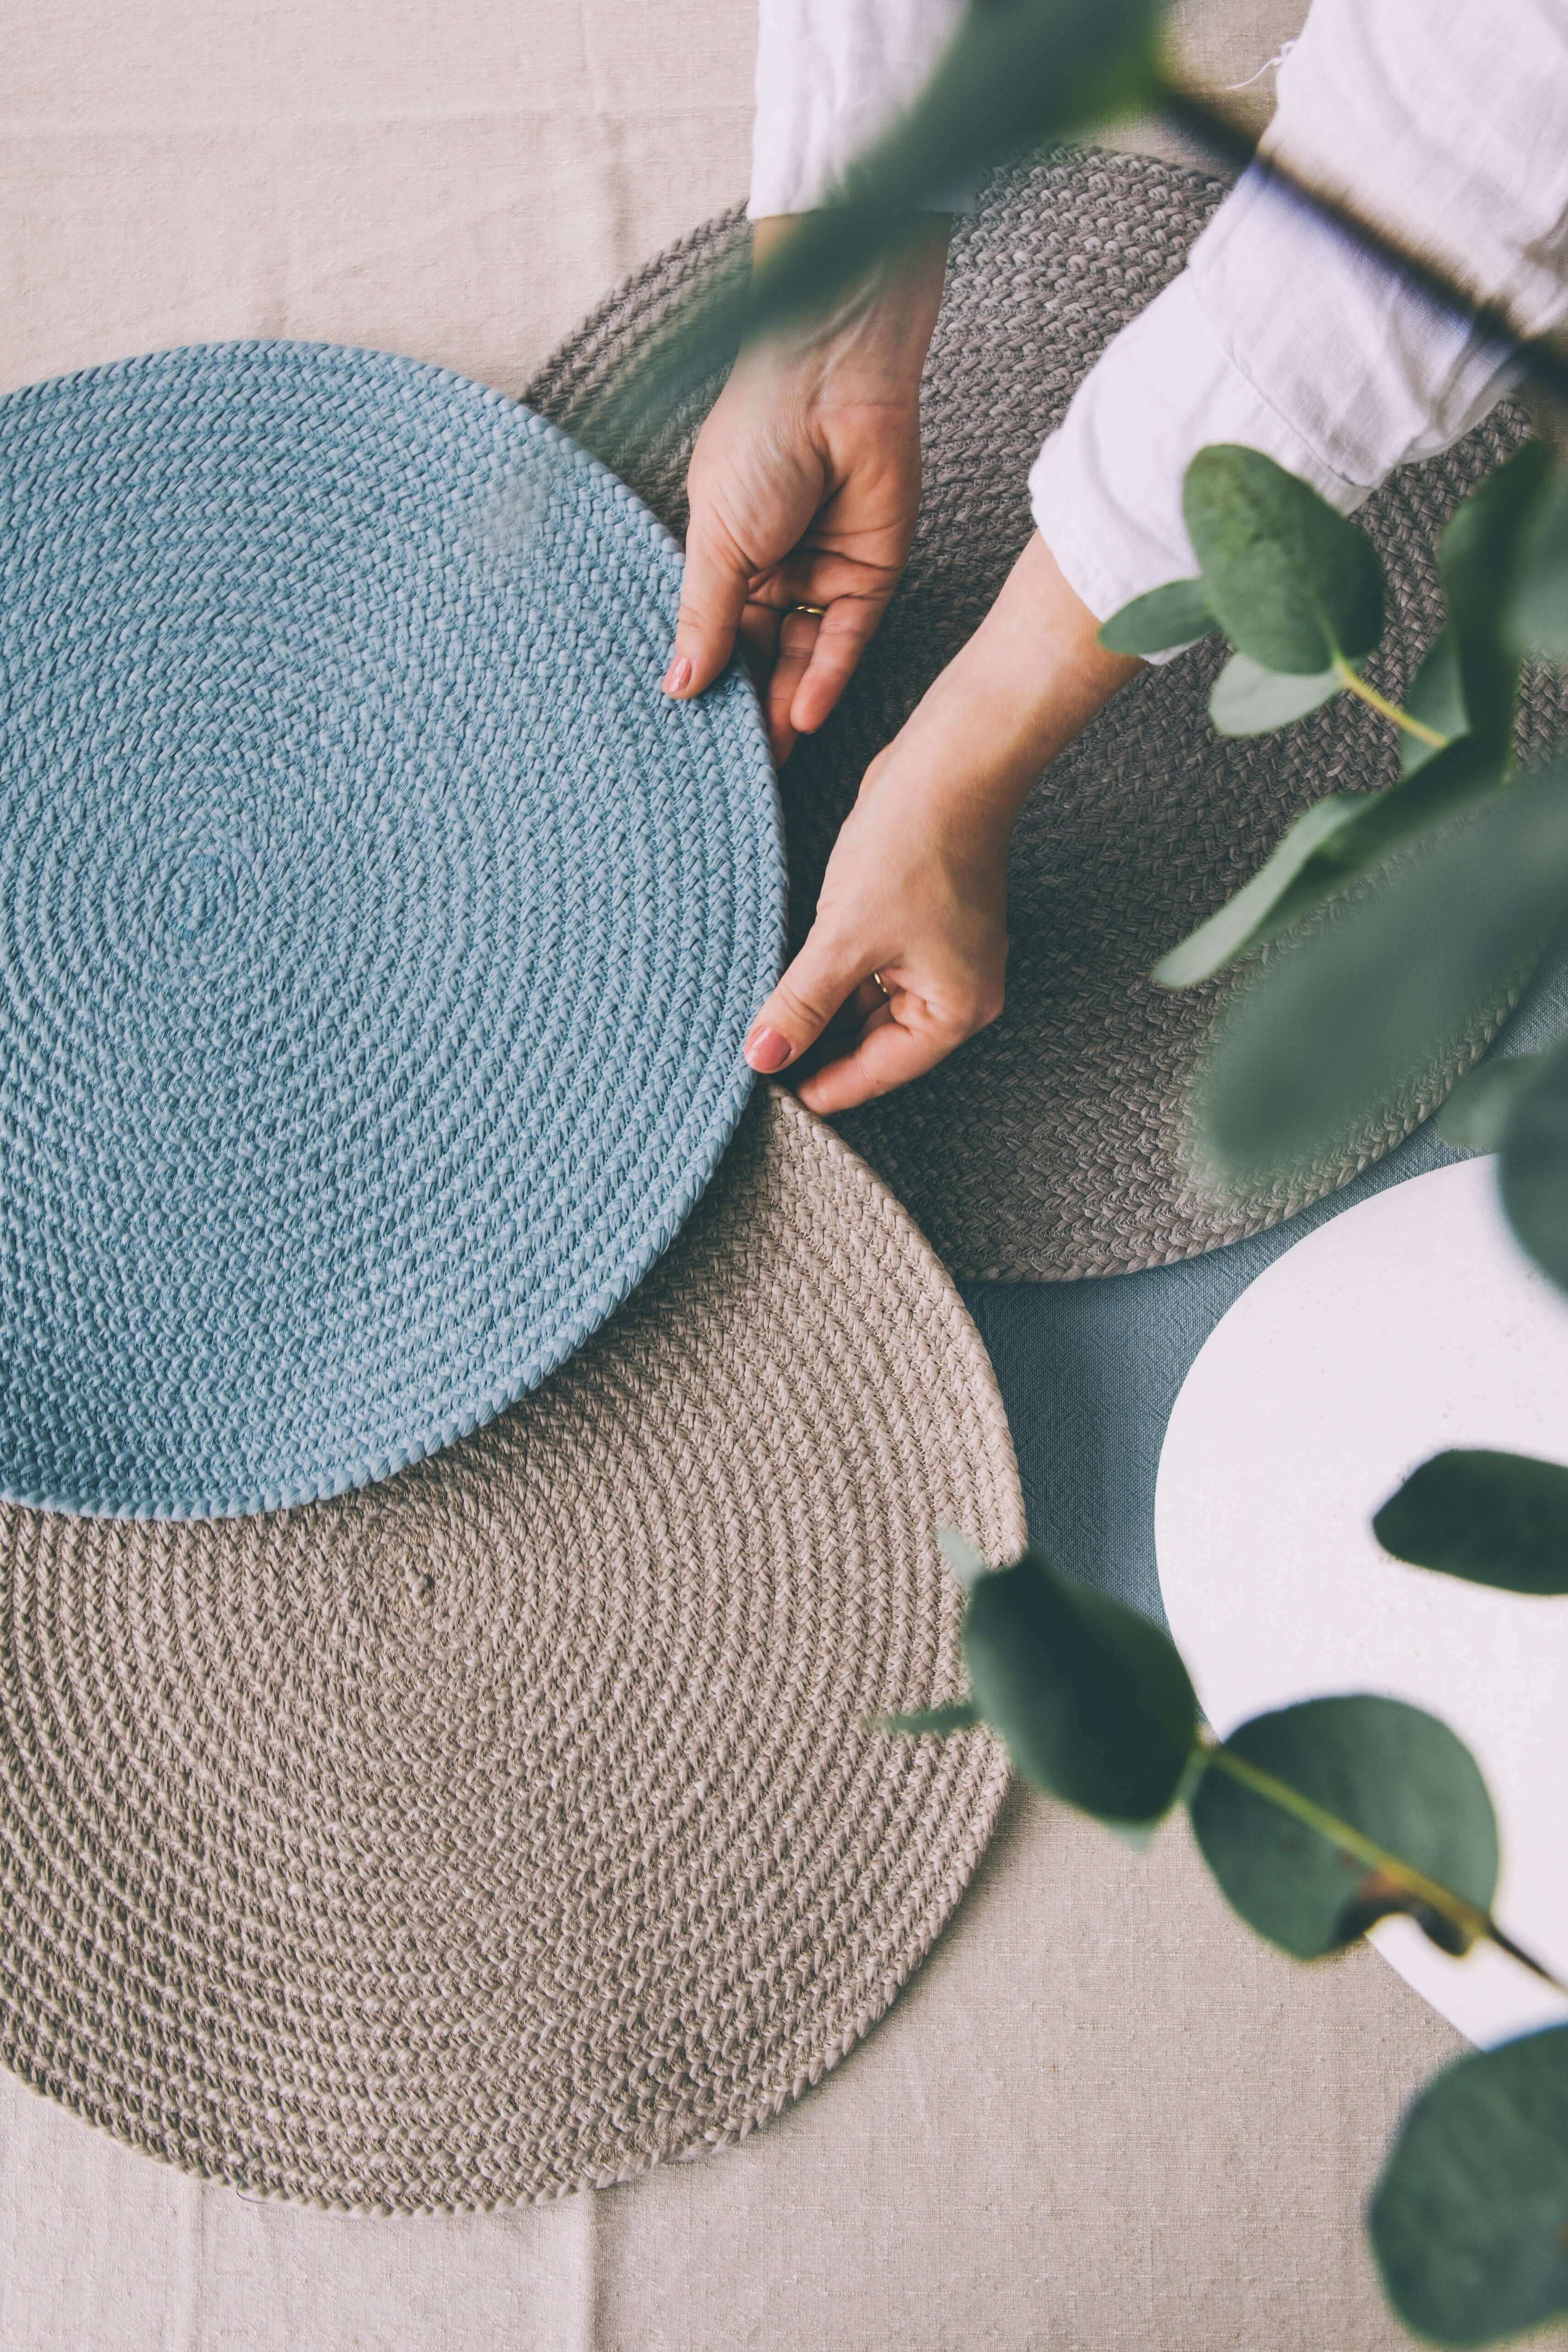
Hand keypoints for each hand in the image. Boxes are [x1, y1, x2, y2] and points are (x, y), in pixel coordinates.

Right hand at [664, 215, 948, 762]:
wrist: (831, 381)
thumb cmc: (758, 440)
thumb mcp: (716, 539)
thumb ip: (705, 618)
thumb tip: (676, 685)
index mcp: (726, 555)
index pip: (719, 635)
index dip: (710, 684)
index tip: (695, 736)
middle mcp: (775, 569)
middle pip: (763, 654)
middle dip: (753, 708)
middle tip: (738, 765)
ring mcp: (823, 571)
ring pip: (805, 655)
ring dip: (790, 705)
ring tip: (773, 756)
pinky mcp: (871, 571)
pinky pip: (847, 638)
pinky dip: (828, 677)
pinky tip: (806, 715)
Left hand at [743, 534, 1142, 1111]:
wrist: (951, 759)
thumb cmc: (914, 846)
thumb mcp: (845, 936)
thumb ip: (802, 1003)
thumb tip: (764, 1058)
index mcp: (954, 1010)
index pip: (876, 1072)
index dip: (819, 1085)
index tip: (762, 1094)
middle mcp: (957, 992)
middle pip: (874, 1045)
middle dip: (816, 1050)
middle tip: (752, 1061)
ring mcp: (940, 958)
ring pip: (866, 1007)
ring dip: (819, 1013)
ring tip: (761, 1023)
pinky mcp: (920, 925)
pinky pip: (869, 970)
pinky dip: (832, 978)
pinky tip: (787, 981)